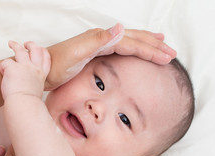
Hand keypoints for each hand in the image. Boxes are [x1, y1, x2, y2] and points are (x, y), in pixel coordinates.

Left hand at [0, 41, 50, 99]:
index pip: (46, 59)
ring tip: (11, 43)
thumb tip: (29, 84)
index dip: (43, 52)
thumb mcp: (36, 91)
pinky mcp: (13, 68)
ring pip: (20, 50)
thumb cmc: (29, 103)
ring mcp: (24, 67)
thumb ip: (34, 84)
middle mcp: (34, 69)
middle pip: (36, 50)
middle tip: (26, 44)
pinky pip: (5, 63)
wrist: (24, 106)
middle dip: (32, 45)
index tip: (40, 49)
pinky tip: (2, 72)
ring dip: (15, 45)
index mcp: (41, 75)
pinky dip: (3, 68)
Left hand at [45, 23, 176, 89]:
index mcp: (101, 39)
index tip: (168, 57)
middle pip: (134, 39)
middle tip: (172, 52)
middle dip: (154, 45)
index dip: (151, 49)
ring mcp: (98, 44)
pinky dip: (133, 47)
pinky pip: (121, 47)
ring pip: (129, 41)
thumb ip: (98, 41)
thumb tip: (120, 27)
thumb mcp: (77, 53)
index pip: (132, 43)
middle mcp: (101, 39)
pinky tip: (134, 48)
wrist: (42, 69)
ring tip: (161, 42)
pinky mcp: (95, 51)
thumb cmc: (57, 65)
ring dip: (147, 43)